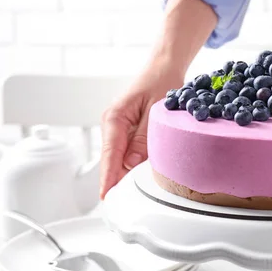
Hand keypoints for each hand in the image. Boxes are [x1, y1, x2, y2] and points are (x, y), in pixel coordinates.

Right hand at [99, 60, 183, 198]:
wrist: (164, 67)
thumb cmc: (160, 80)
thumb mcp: (156, 109)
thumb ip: (143, 136)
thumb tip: (131, 162)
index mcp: (114, 117)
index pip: (109, 154)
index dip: (109, 177)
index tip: (107, 195)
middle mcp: (112, 124)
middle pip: (111, 161)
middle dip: (117, 181)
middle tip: (124, 204)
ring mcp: (118, 129)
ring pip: (119, 159)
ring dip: (125, 175)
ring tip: (133, 195)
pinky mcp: (127, 132)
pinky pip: (127, 153)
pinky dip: (132, 165)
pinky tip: (140, 177)